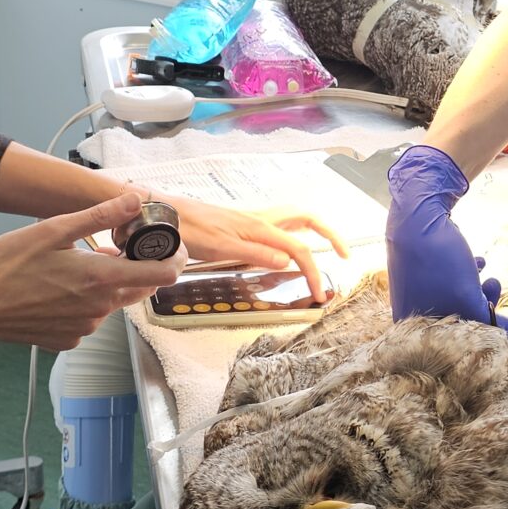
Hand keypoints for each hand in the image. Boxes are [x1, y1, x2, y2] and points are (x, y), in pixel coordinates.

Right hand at [0, 193, 187, 350]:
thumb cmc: (8, 266)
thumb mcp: (55, 230)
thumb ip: (101, 217)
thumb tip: (137, 200)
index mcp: (102, 279)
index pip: (163, 275)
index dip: (175, 259)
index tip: (173, 247)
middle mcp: (100, 308)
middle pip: (140, 288)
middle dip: (138, 267)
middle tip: (119, 248)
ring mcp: (85, 328)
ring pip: (112, 302)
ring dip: (107, 284)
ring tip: (75, 266)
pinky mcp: (69, 339)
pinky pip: (90, 317)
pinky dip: (84, 302)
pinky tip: (58, 290)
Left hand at [158, 194, 346, 302]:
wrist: (165, 214)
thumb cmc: (188, 229)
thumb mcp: (221, 247)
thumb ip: (256, 254)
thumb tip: (288, 261)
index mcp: (259, 227)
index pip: (298, 249)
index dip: (313, 272)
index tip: (319, 293)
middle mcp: (260, 220)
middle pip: (306, 220)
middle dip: (329, 234)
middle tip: (342, 253)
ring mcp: (251, 220)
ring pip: (293, 220)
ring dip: (313, 231)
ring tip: (324, 247)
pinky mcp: (242, 224)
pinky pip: (277, 226)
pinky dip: (292, 234)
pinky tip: (287, 248)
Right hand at [385, 145, 507, 343]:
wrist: (419, 214)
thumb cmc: (441, 262)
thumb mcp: (469, 298)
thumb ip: (493, 323)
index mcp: (411, 323)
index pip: (455, 340)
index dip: (486, 334)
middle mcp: (408, 308)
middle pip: (456, 318)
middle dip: (484, 308)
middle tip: (500, 300)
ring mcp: (413, 288)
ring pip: (455, 297)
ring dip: (480, 290)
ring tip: (492, 279)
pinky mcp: (422, 268)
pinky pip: (450, 279)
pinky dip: (467, 274)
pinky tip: (479, 262)